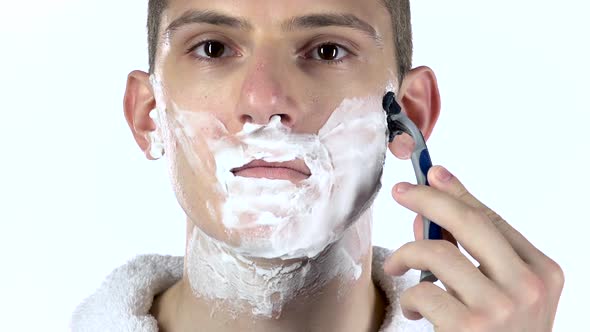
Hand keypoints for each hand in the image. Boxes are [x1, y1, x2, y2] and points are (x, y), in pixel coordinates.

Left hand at [383, 166, 563, 331]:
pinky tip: (415, 309)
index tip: (433, 174)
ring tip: (396, 267)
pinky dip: (410, 296)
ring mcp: (501, 307)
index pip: (492, 218)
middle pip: (468, 221)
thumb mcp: (498, 296)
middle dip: (428, 199)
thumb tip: (425, 219)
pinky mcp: (470, 327)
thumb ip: (467, 256)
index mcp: (542, 272)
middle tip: (400, 193)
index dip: (458, 192)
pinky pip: (423, 289)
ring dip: (406, 253)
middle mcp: (528, 286)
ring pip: (437, 252)